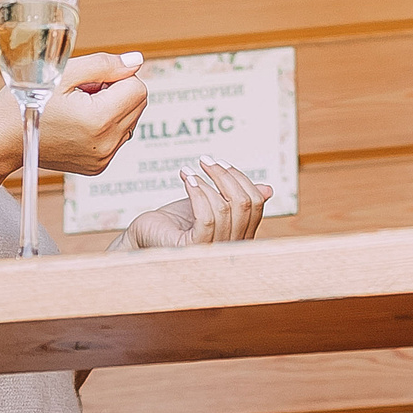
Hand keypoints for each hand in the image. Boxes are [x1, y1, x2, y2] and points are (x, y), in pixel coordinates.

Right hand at [0, 53, 146, 176]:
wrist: (1, 140)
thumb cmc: (25, 103)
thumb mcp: (63, 73)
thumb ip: (104, 64)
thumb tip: (136, 61)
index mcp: (99, 120)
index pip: (138, 87)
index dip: (116, 76)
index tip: (90, 80)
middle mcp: (106, 144)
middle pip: (138, 104)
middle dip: (116, 91)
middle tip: (82, 92)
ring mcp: (103, 158)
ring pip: (130, 120)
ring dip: (112, 108)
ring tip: (78, 108)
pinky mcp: (98, 166)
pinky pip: (117, 136)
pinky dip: (104, 125)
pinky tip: (77, 123)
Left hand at [119, 160, 272, 249]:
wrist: (145, 235)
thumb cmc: (176, 221)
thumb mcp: (211, 204)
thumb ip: (236, 199)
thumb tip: (268, 189)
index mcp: (241, 236)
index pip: (256, 204)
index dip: (241, 179)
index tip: (220, 163)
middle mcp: (232, 247)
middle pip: (244, 204)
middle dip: (225, 176)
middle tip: (205, 160)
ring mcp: (214, 251)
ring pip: (225, 208)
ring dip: (207, 182)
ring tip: (189, 170)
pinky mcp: (194, 250)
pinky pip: (206, 218)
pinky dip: (198, 193)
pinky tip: (187, 179)